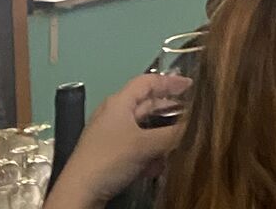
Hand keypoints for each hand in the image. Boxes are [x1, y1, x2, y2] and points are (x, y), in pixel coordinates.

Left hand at [45, 74, 189, 208]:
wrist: (79, 193)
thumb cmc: (110, 158)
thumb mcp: (145, 145)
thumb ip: (172, 134)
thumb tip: (195, 126)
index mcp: (119, 102)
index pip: (148, 81)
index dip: (170, 81)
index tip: (191, 85)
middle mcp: (114, 114)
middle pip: (147, 106)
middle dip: (169, 112)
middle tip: (191, 115)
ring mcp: (111, 136)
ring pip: (143, 130)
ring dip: (161, 137)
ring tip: (179, 144)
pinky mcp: (109, 157)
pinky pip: (136, 148)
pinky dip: (149, 153)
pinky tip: (159, 165)